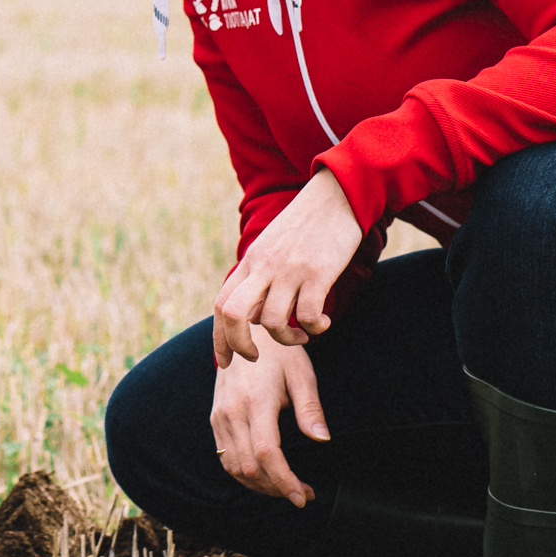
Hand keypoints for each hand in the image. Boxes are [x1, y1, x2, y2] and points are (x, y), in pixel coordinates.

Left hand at [210, 169, 369, 365]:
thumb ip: (259, 278)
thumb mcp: (272, 246)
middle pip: (234, 315)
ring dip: (287, 339)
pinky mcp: (317, 273)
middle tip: (256, 358)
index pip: (221, 304)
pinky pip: (307, 316)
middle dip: (239, 346)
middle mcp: (264, 266)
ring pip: (272, 322)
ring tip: (302, 334)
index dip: (219, 338)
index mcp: (251, 261)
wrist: (337, 195)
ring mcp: (289, 270)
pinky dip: (315, 328)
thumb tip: (255, 316)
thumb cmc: (307, 225)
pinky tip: (323, 323)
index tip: (225, 362)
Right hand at [210, 335, 329, 506]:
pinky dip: (245, 474)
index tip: (302, 496)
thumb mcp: (301, 375)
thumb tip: (322, 439)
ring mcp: (220, 417)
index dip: (285, 481)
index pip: (268, 453)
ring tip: (286, 488)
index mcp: (256, 401)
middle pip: (250, 467)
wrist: (245, 331)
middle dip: (277, 488)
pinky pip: (226, 458)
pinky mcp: (215, 419)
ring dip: (261, 486)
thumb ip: (310, 408)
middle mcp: (233, 412)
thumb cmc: (279, 353)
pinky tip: (266, 476)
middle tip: (303, 493)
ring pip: (235, 467)